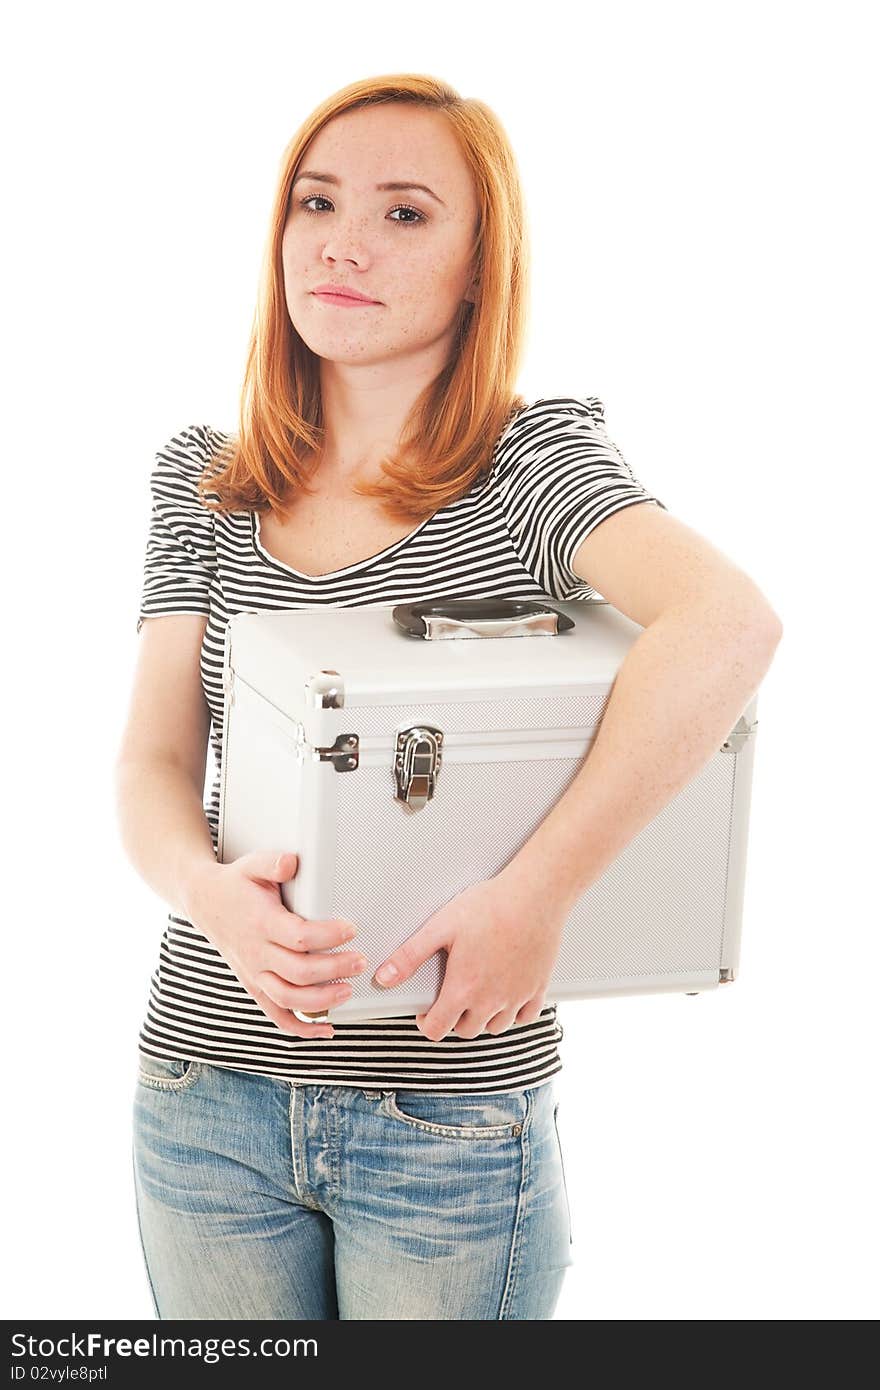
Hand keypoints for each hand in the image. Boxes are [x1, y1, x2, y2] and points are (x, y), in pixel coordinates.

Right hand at [184, 850, 367, 1039]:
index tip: (351, 929)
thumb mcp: (252, 864)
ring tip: (348, 990)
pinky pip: (276, 1015)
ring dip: (322, 1001)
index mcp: (261, 923)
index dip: (328, 936)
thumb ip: (273, 863)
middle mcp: (256, 953)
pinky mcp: (255, 986)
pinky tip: (326, 1030)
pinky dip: (301, 1028)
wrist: (205, 903)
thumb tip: (292, 862)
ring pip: (288, 999)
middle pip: (299, 972)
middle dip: (334, 969)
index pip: (298, 936)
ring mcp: (254, 973)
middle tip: (360, 960)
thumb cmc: (236, 884)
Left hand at [372, 871, 566, 1040]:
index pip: (438, 1030)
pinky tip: (506, 994)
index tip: (426, 1011)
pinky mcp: (538, 988)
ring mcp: (517, 996)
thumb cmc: (490, 906)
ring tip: (476, 996)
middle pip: (467, 1031)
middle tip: (450, 998)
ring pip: (495, 1027)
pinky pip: (525, 1017)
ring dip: (482, 1018)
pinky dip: (513, 1013)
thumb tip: (384, 977)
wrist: (534, 895)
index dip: (426, 1023)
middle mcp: (492, 1000)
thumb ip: (410, 956)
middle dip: (453, 1019)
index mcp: (464, 989)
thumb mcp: (440, 926)